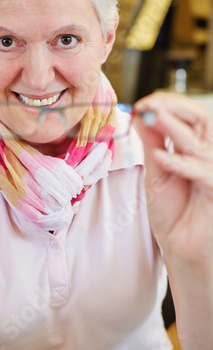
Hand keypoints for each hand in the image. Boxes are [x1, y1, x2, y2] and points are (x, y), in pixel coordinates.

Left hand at [134, 92, 212, 264]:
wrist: (179, 246)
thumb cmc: (172, 211)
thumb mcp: (156, 172)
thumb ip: (153, 144)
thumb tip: (142, 115)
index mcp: (195, 148)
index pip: (189, 115)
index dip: (168, 104)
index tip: (142, 103)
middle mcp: (208, 156)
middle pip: (202, 119)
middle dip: (174, 107)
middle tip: (149, 105)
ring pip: (200, 142)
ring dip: (174, 127)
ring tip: (151, 118)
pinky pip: (204, 173)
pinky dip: (181, 163)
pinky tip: (160, 157)